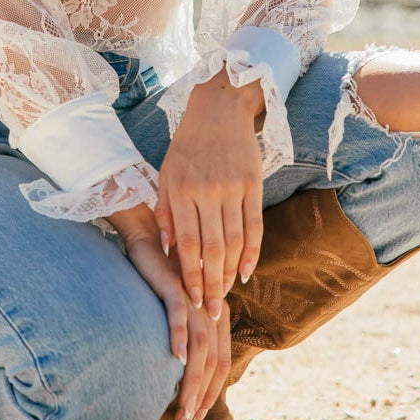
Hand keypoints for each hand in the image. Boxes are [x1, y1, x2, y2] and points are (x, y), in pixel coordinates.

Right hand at [115, 214, 231, 419]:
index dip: (212, 393)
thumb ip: (186, 343)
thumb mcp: (179, 318)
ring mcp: (194, 299)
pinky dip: (178, 338)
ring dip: (192, 380)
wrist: (149, 245)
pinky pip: (178, 316)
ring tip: (182, 406)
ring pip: (200, 346)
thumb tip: (182, 381)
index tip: (198, 417)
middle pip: (213, 360)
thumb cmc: (159, 288)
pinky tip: (174, 359)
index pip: (221, 364)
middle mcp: (211, 310)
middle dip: (202, 396)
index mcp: (217, 319)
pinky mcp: (174, 287)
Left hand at [155, 69, 265, 320]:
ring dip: (230, 273)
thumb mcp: (166, 173)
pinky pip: (254, 225)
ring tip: (226, 296)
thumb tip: (166, 250)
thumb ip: (164, 211)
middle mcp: (207, 192)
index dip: (190, 276)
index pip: (186, 244)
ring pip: (234, 241)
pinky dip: (252, 251)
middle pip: (212, 249)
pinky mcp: (253, 184)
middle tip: (212, 312)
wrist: (219, 108)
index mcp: (181, 190)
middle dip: (212, 285)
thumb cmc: (187, 144)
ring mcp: (232, 188)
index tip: (193, 301)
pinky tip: (246, 271)